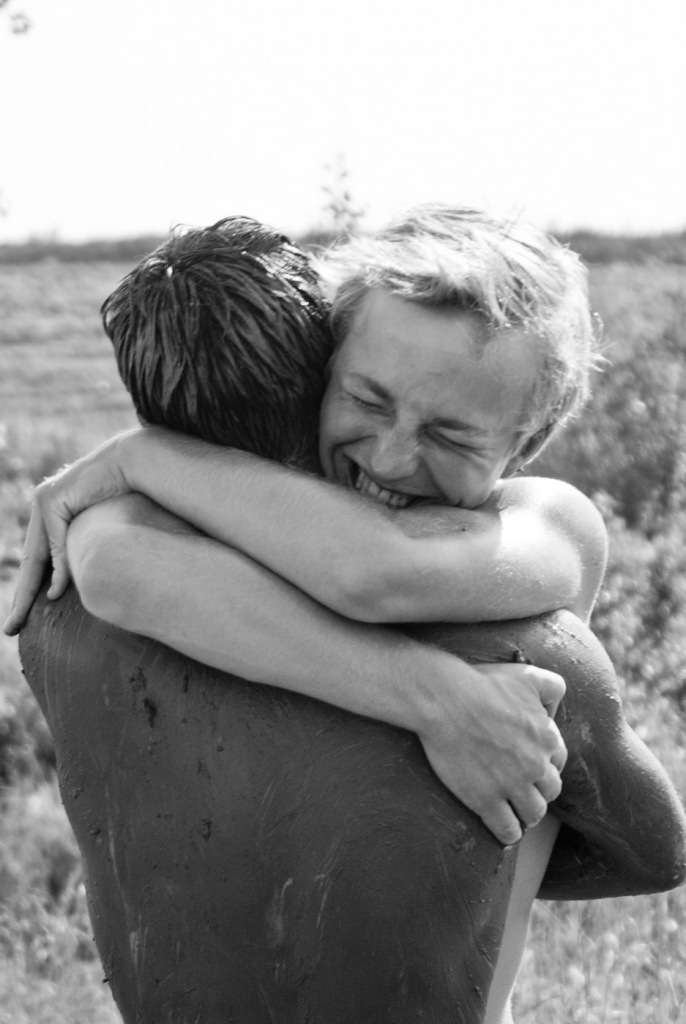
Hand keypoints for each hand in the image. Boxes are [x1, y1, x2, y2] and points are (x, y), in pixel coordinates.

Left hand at [3, 430, 136, 634]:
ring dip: (29, 591)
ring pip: (34, 556)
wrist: (136, 466)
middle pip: (30, 561)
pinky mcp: (50, 498)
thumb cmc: (131, 498)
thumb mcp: (104, 534)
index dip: (34, 589)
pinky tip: (55, 592)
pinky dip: (57, 568)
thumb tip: (87, 585)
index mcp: (57, 516)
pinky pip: (54, 541)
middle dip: (21, 597)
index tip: (26, 618)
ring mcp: (44, 501)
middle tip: (10, 628)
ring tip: (21, 619)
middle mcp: (45, 507)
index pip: (41, 560)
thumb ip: (89, 553)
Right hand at [417, 661, 566, 845]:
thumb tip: (555, 709)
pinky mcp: (486, 801)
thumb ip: (552, 686)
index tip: (531, 764)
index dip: (544, 762)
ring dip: (527, 814)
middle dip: (538, 790)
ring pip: (533, 813)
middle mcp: (534, 765)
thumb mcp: (527, 675)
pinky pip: (507, 829)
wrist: (444, 700)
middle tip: (523, 788)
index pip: (558, 761)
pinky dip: (509, 834)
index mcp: (546, 737)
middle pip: (550, 790)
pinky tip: (505, 831)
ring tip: (516, 811)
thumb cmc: (482, 684)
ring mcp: (511, 785)